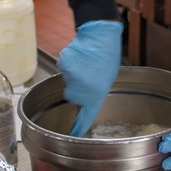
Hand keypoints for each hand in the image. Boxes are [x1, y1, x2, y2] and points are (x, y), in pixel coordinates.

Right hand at [57, 20, 122, 135]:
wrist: (101, 35)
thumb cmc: (107, 55)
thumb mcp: (107, 78)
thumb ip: (95, 91)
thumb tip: (85, 96)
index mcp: (96, 94)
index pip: (86, 116)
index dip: (78, 127)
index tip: (73, 136)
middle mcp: (82, 89)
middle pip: (71, 96)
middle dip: (77, 88)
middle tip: (88, 74)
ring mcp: (72, 77)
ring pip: (67, 80)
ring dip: (74, 74)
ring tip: (86, 63)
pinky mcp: (64, 65)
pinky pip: (63, 68)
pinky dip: (69, 64)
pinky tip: (79, 57)